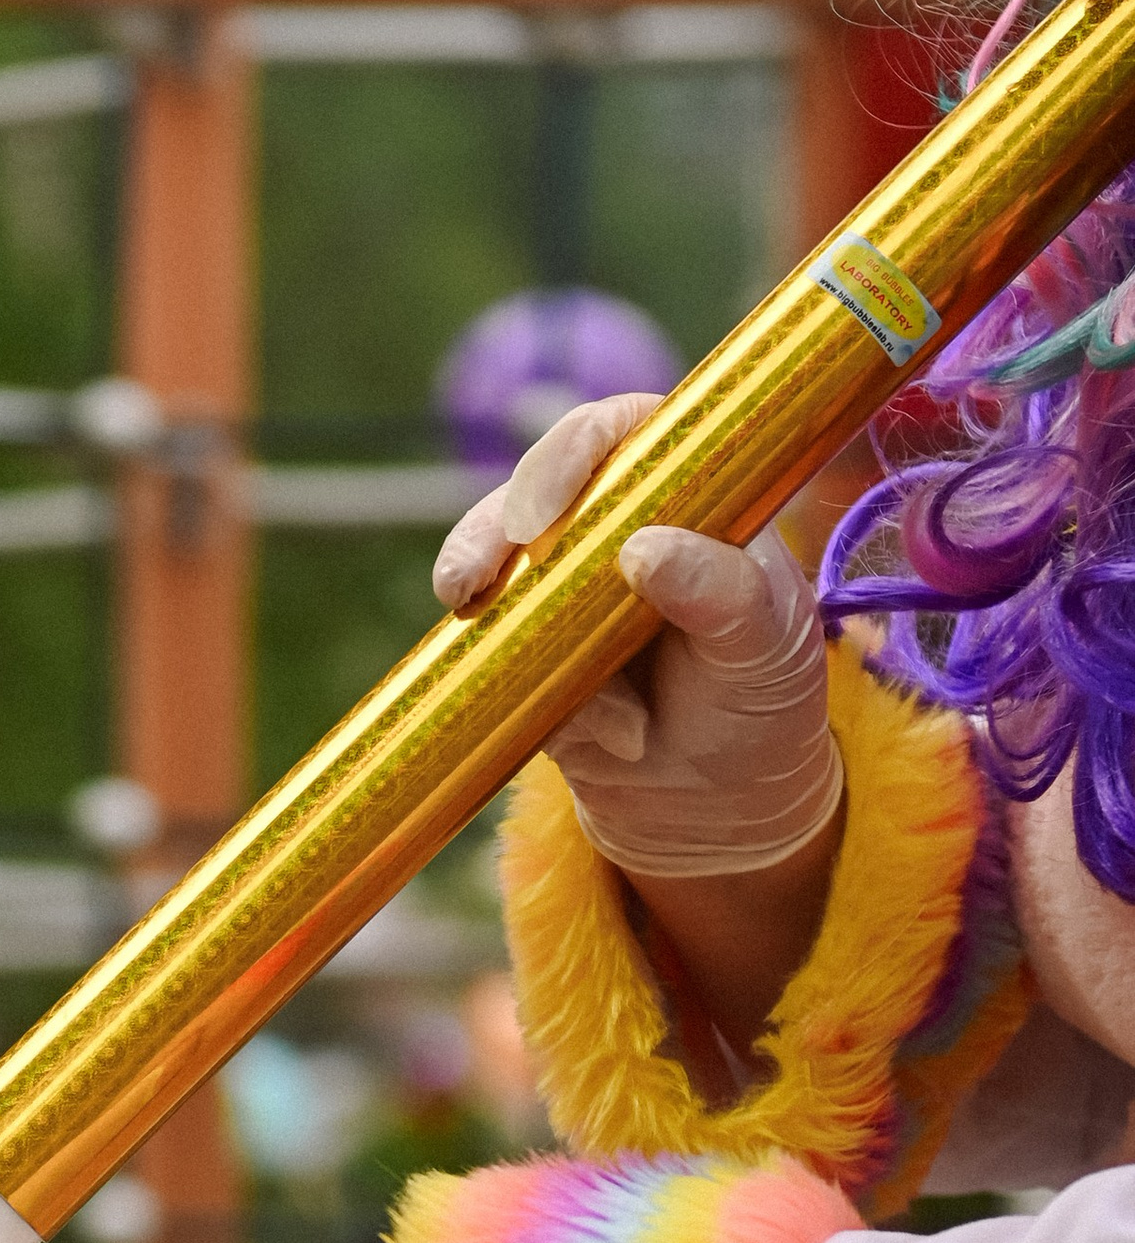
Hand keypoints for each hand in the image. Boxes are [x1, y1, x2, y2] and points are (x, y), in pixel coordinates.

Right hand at [433, 392, 840, 878]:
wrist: (720, 806)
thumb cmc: (760, 701)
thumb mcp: (766, 647)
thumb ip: (722, 591)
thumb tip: (643, 548)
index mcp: (684, 498)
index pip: (623, 436)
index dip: (575, 450)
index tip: (547, 507)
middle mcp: (610, 531)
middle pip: (533, 493)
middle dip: (492, 529)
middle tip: (477, 577)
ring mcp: (557, 592)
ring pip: (493, 569)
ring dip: (487, 604)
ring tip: (527, 664)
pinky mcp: (522, 656)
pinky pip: (492, 657)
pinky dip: (520, 691)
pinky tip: (596, 735)